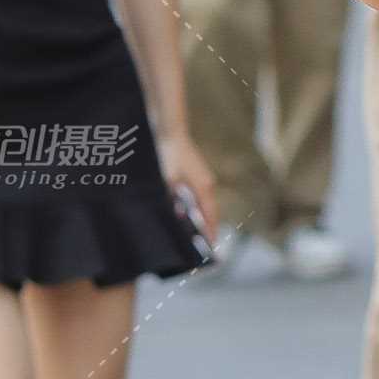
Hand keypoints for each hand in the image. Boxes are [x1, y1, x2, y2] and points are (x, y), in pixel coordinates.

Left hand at [158, 131, 218, 252]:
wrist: (170, 132)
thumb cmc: (169, 155)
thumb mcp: (167, 180)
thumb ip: (173, 200)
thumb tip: (178, 217)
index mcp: (203, 187)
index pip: (210, 215)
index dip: (210, 232)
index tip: (211, 246)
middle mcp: (207, 184)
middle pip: (209, 211)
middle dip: (206, 227)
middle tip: (203, 245)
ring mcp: (203, 178)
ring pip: (203, 204)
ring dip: (199, 217)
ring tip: (194, 233)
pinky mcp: (196, 174)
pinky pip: (198, 196)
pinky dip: (194, 207)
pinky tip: (184, 212)